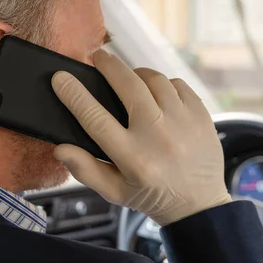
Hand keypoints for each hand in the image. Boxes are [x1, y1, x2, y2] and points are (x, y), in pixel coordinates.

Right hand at [51, 49, 230, 225]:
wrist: (199, 205)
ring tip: (128, 78)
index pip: (95, 119)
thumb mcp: (114, 192)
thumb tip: (60, 148)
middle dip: (109, 65)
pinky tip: (156, 93)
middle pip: (128, 86)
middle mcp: (159, 137)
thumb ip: (86, 170)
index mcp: (133, 158)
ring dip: (136, 74)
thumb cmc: (151, 196)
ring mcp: (183, 123)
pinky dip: (163, 84)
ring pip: (154, 80)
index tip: (61, 78)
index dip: (74, 95)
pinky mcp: (201, 116)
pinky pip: (177, 84)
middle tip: (98, 57)